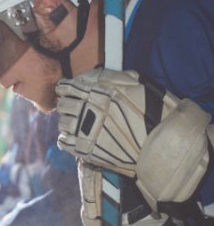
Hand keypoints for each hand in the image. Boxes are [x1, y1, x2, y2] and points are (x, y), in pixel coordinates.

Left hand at [57, 68, 210, 211]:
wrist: (162, 143)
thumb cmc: (153, 111)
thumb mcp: (135, 84)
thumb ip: (109, 78)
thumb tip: (91, 76)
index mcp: (97, 90)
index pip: (66, 87)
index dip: (66, 90)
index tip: (67, 93)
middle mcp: (86, 108)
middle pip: (62, 105)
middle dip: (68, 106)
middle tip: (76, 110)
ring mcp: (83, 130)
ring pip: (62, 123)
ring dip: (68, 124)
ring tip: (80, 126)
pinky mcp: (84, 149)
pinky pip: (63, 141)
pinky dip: (67, 140)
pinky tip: (78, 139)